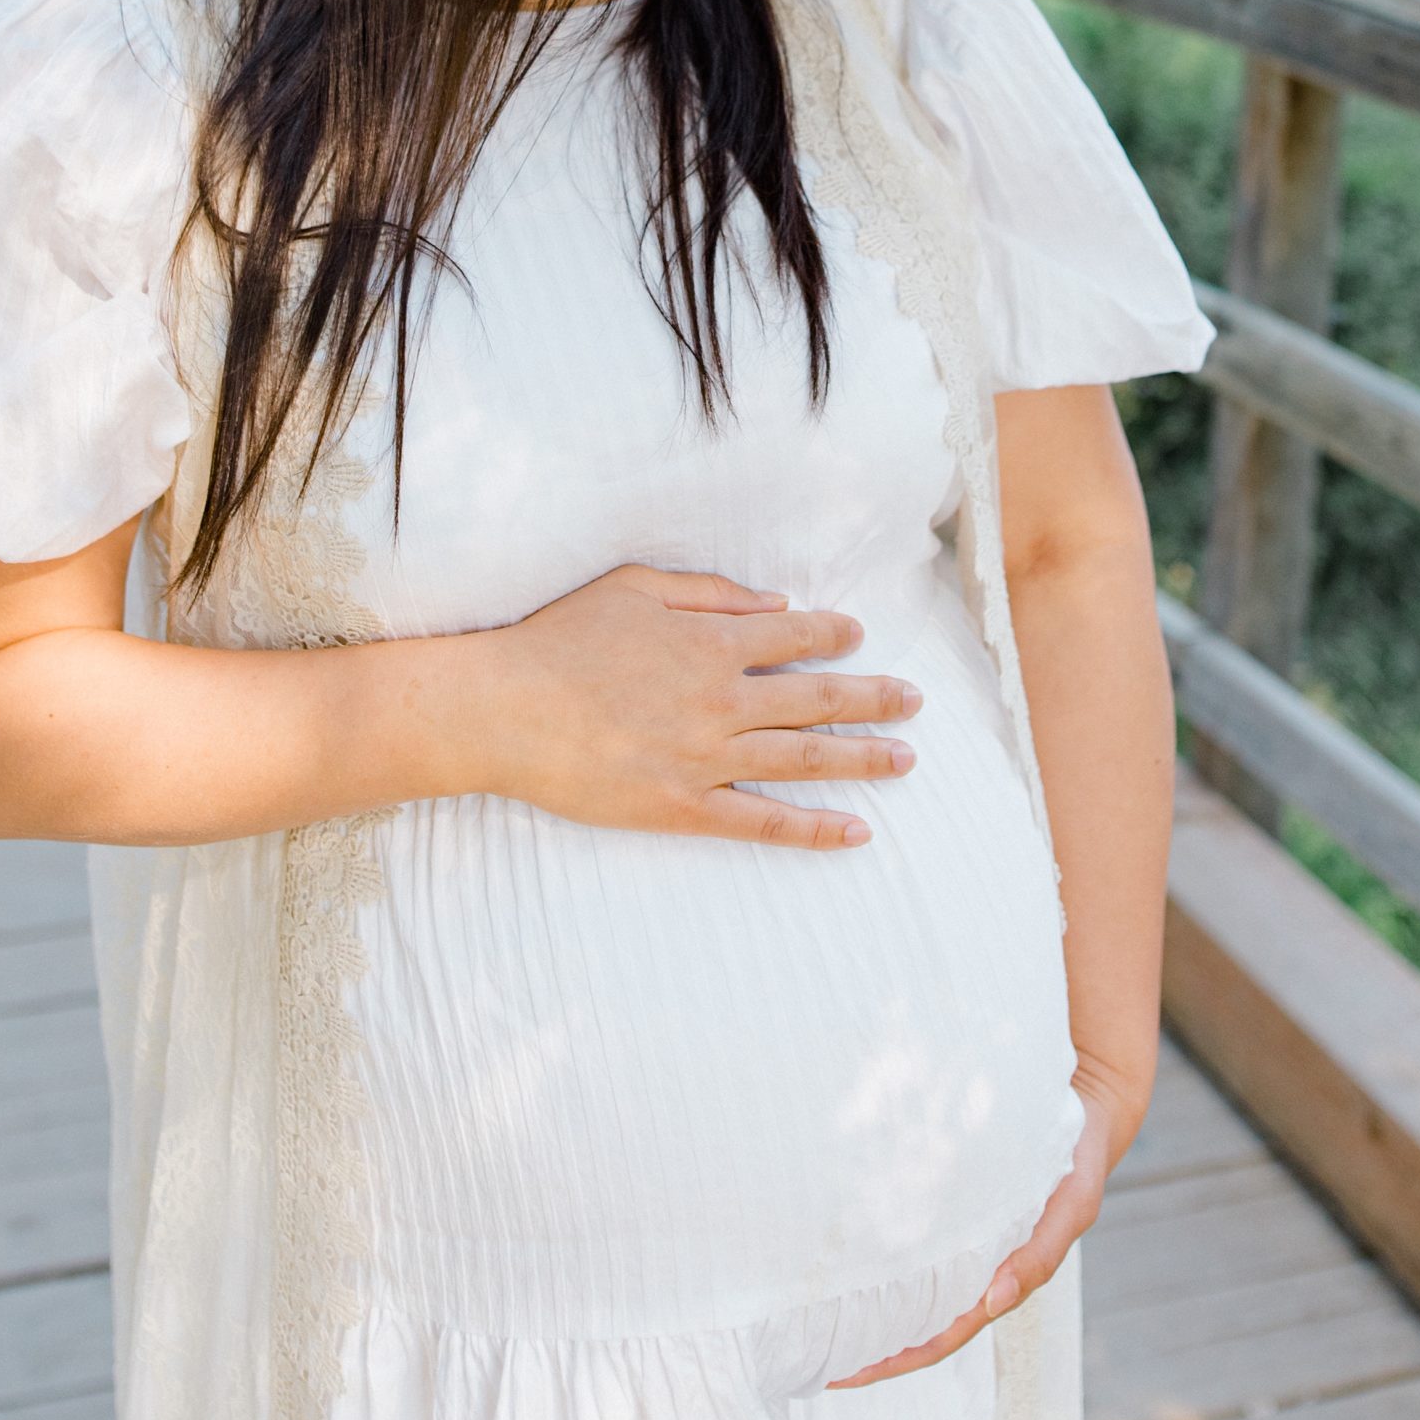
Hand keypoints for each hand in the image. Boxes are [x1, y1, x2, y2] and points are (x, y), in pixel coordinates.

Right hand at [465, 564, 920, 850]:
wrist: (505, 710)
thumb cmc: (560, 641)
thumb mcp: (633, 588)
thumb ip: (709, 593)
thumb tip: (774, 603)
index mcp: (711, 643)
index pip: (792, 636)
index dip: (831, 634)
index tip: (858, 635)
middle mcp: (722, 700)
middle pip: (816, 699)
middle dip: (872, 698)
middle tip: (914, 702)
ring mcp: (708, 757)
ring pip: (805, 758)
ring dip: (862, 758)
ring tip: (905, 760)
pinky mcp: (685, 807)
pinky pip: (763, 820)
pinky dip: (814, 828)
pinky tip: (855, 831)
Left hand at [824, 1067, 1129, 1388]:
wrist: (1084, 1106)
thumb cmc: (1077, 1160)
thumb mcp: (1073, 1205)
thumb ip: (1040, 1254)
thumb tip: (994, 1301)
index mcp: (1001, 1279)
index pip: (942, 1335)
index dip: (898, 1358)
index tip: (851, 1373)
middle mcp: (976, 1266)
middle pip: (917, 1321)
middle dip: (871, 1343)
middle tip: (813, 1353)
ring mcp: (962, 1238)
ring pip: (911, 1285)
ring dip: (870, 1303)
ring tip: (815, 1312)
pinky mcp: (952, 1205)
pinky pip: (914, 1240)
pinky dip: (883, 1252)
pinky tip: (848, 1246)